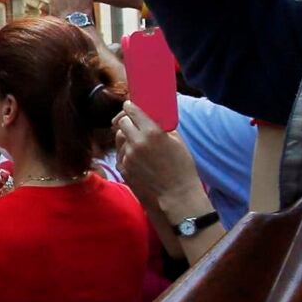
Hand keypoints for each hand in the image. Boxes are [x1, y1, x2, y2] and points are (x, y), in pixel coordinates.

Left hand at [110, 103, 211, 220]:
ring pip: (119, 138)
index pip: (132, 112)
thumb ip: (162, 127)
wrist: (175, 195)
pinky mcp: (123, 168)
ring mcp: (128, 157)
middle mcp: (137, 143)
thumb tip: (153, 117)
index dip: (129, 107)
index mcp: (152, 133)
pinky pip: (120, 153)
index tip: (129, 105)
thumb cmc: (182, 168)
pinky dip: (125, 150)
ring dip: (125, 135)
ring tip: (135, 138)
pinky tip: (135, 153)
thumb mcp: (178, 141)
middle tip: (130, 120)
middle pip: (122, 123)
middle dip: (125, 120)